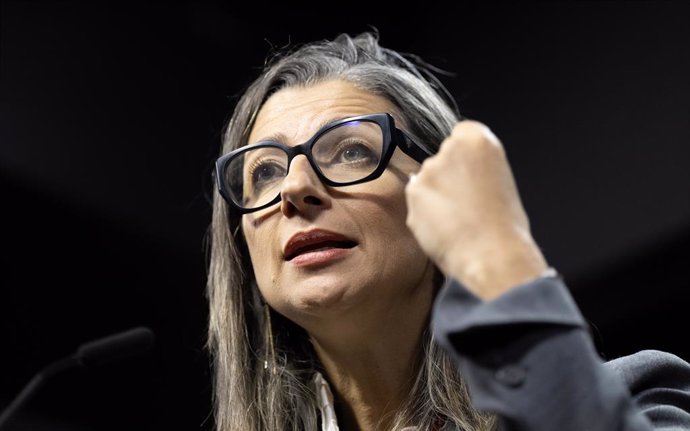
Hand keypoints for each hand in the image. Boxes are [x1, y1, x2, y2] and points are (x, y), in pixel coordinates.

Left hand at [405, 120, 548, 299]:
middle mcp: (450, 148)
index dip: (465, 159)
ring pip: (426, 180)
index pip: (461, 135)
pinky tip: (443, 227)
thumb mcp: (500, 180)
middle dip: (447, 177)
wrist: (491, 254)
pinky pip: (416, 200)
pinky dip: (424, 212)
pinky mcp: (413, 192)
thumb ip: (476, 167)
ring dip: (435, 196)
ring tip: (456, 220)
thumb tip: (456, 174)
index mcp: (478, 139)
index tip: (471, 175)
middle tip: (465, 203)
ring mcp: (429, 170)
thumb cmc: (504, 225)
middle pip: (441, 158)